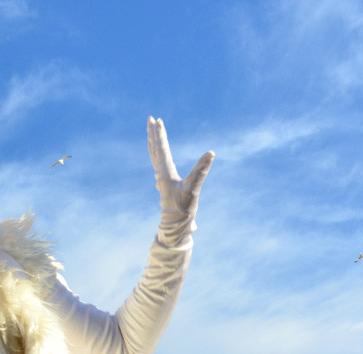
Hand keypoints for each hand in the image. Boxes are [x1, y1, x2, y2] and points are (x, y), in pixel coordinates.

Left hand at [148, 117, 214, 247]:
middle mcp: (160, 173)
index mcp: (165, 173)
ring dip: (153, 141)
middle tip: (150, 119)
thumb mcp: (194, 188)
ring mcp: (161, 178)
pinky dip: (157, 153)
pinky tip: (158, 152)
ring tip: (152, 130)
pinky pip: (158, 163)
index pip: (161, 149)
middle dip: (153, 133)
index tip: (157, 121)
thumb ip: (202, 170)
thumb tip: (211, 153)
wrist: (175, 225)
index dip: (160, 134)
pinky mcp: (164, 182)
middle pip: (154, 149)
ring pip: (154, 155)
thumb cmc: (184, 209)